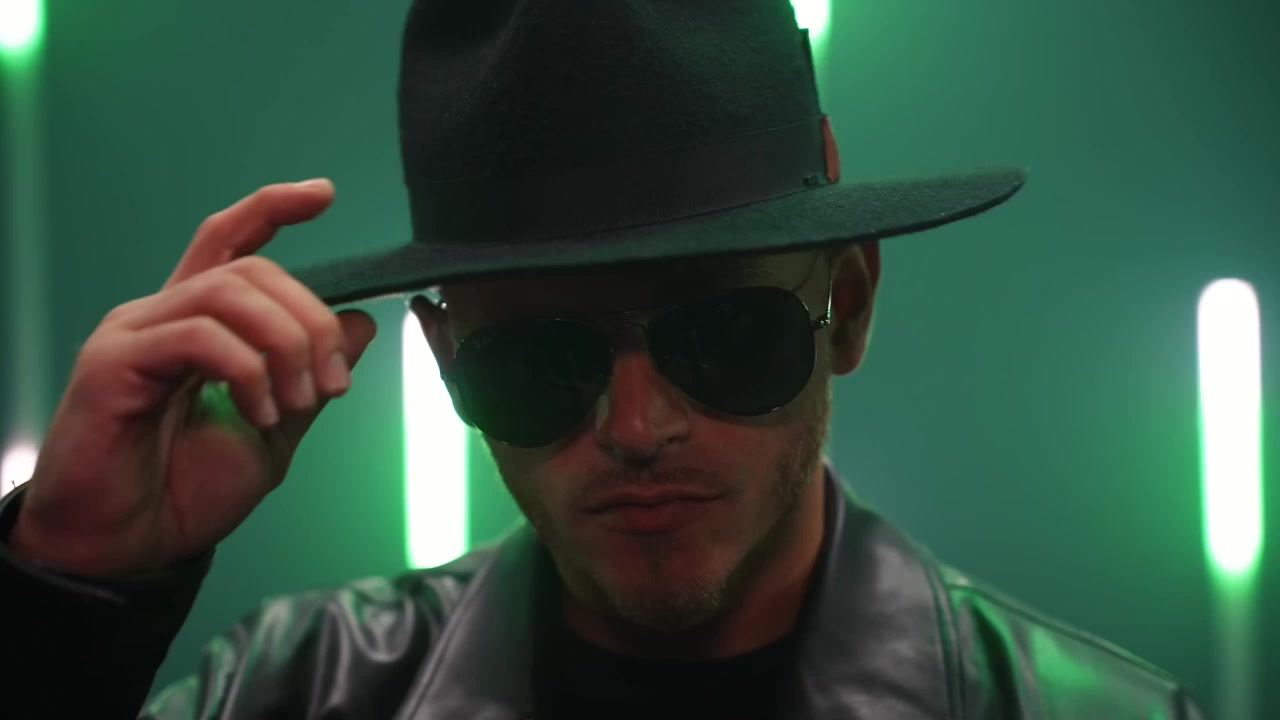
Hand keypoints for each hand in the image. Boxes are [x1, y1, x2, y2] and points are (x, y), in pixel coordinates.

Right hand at [9, 179, 377, 578]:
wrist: (128, 550)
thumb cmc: (188, 491)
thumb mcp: (277, 428)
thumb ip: (312, 374)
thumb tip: (360, 323)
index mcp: (199, 324)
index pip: (232, 241)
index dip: (274, 208)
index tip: (324, 192)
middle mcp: (163, 314)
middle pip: (252, 271)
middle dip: (310, 320)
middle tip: (334, 386)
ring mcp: (134, 333)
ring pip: (230, 293)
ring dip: (286, 345)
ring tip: (300, 404)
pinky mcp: (113, 362)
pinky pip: (199, 336)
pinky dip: (247, 370)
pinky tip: (263, 414)